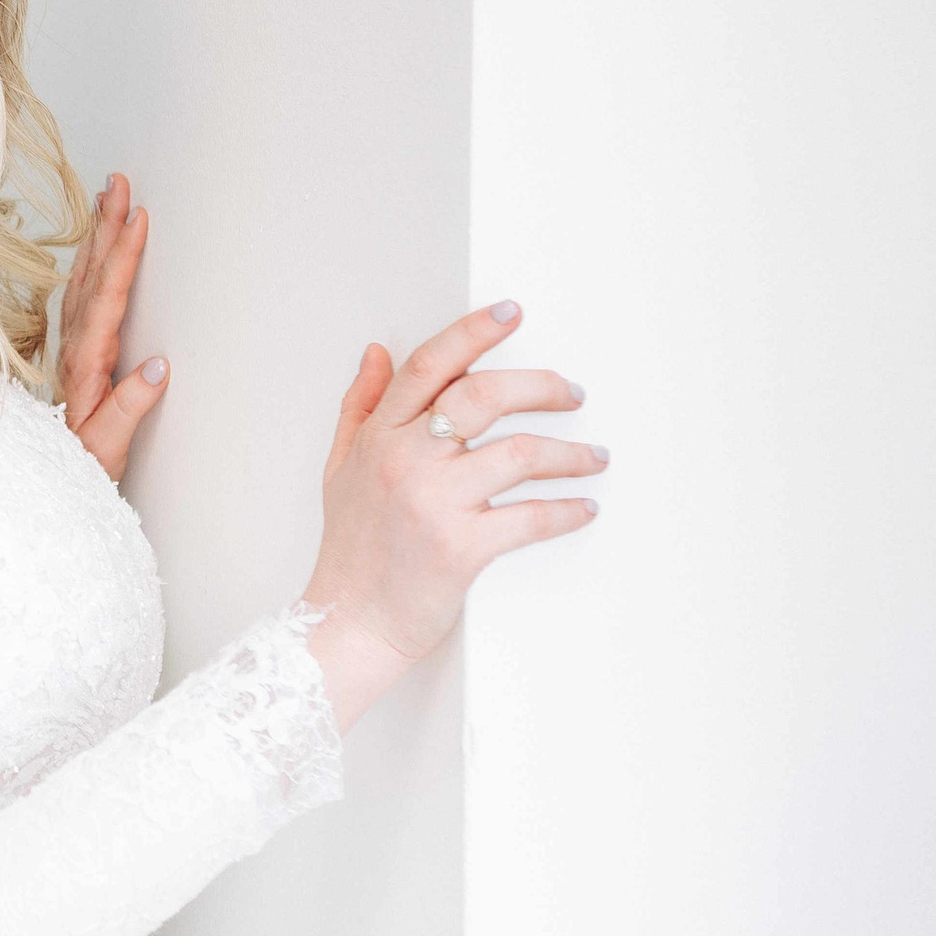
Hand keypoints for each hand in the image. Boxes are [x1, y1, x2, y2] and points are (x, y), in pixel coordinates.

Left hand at [57, 173, 169, 481]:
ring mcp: (75, 346)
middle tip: (117, 183)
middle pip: (92, 276)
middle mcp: (76, 347)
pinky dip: (93, 263)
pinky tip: (97, 247)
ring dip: (98, 237)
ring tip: (108, 199)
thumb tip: (160, 366)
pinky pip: (85, 293)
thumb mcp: (109, 446)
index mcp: (86, 363)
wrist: (51, 479)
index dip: (122, 257)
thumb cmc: (84, 465)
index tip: (136, 219)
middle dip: (106, 227)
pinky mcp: (79, 350)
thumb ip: (131, 407)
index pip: (107, 299)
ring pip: (87, 279)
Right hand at [302, 300, 605, 727]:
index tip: (511, 312)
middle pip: (481, 395)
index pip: (428, 366)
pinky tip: (585, 507)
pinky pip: (531, 517)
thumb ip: (360, 407)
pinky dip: (567, 510)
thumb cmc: (349, 548)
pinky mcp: (461, 548)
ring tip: (594, 457)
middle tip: (573, 392)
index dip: (472, 331)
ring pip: (518, 453)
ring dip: (569, 453)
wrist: (348, 623)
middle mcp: (404, 461)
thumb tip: (377, 353)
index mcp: (378, 437)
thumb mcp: (341, 468)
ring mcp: (433, 503)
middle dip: (540, 385)